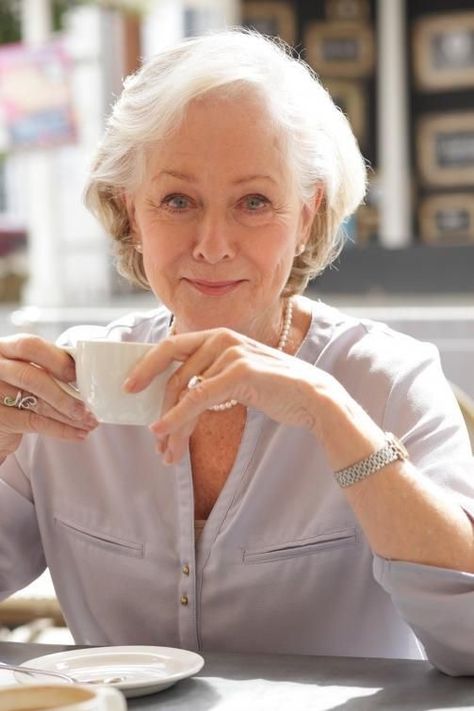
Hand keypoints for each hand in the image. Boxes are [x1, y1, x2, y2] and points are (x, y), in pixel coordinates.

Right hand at [0, 334, 97, 459]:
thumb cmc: (18, 388)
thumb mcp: (28, 370)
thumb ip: (48, 367)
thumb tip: (87, 377)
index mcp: (5, 349)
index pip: (30, 346)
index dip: (57, 359)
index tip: (79, 374)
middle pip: (30, 377)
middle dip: (63, 394)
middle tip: (88, 407)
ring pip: (36, 403)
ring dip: (69, 415)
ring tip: (90, 422)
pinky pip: (34, 423)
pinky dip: (61, 430)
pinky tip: (78, 433)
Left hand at [124, 328, 343, 463]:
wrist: (312, 397)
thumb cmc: (272, 389)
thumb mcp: (234, 376)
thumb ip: (208, 376)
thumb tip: (173, 398)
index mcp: (217, 336)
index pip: (171, 346)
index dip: (146, 366)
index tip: (128, 388)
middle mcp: (221, 339)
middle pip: (174, 376)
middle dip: (161, 410)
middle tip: (156, 441)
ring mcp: (231, 353)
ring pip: (184, 392)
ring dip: (172, 425)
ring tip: (167, 452)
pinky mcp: (240, 372)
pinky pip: (198, 398)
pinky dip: (178, 417)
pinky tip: (165, 432)